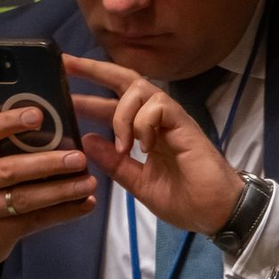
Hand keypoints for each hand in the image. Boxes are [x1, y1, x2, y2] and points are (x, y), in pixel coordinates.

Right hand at [0, 105, 95, 278]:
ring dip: (61, 190)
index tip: (37, 115)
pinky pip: (36, 221)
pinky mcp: (0, 232)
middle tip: (79, 157)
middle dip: (47, 163)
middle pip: (10, 169)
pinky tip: (86, 205)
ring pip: (25, 198)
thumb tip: (42, 120)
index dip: (9, 122)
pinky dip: (64, 213)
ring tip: (89, 183)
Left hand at [65, 53, 243, 236]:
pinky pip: (157, 105)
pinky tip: (145, 146)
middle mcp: (157, 121)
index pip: (114, 105)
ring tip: (124, 145)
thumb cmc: (187, 203)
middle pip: (124, 80)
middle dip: (93, 70)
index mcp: (147, 135)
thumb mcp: (141, 185)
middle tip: (65, 64)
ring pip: (138, 90)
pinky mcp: (184, 124)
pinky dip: (143, 122)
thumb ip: (115, 164)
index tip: (61, 91)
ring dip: (122, 114)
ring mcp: (172, 121)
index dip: (88, 96)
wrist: (217, 214)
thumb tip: (87, 139)